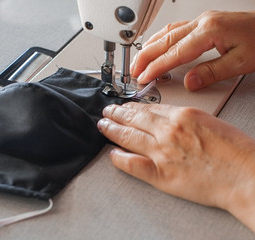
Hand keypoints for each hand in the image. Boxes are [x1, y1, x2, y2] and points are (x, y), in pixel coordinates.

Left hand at [97, 102, 254, 230]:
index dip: (132, 107)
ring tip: (103, 126)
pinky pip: (132, 164)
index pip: (148, 108)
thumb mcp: (209, 121)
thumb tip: (166, 119)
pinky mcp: (160, 174)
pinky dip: (119, 158)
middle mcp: (168, 131)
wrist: (246, 175)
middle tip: (107, 112)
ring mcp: (162, 152)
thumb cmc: (235, 151)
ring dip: (111, 130)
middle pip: (134, 119)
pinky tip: (112, 153)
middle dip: (116, 114)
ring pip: (128, 137)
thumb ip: (184, 119)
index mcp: (182, 115)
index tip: (125, 107)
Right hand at [131, 10, 254, 90]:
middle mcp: (203, 22)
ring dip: (150, 46)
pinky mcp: (205, 22)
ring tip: (138, 60)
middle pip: (164, 40)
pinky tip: (156, 45)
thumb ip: (211, 73)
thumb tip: (189, 82)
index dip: (156, 67)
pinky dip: (161, 39)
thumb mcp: (241, 62)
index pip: (174, 53)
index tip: (144, 78)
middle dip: (145, 56)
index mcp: (209, 31)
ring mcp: (203, 20)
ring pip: (167, 32)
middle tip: (133, 71)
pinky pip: (175, 29)